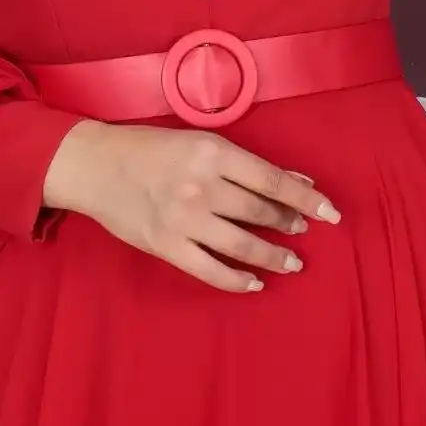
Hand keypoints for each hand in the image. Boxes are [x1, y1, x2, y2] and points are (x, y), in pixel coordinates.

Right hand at [43, 118, 340, 292]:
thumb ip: (245, 163)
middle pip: (261, 212)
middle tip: (301, 232)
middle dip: (288, 224)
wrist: (94, 165)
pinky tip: (255, 282)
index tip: (330, 213)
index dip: (307, 199)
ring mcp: (184, 218)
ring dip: (273, 255)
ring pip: (242, 244)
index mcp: (213, 152)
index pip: (273, 180)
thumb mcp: (200, 142)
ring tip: (290, 262)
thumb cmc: (149, 148)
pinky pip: (211, 270)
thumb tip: (296, 181)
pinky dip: (237, 280)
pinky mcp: (166, 245)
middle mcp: (202, 185)